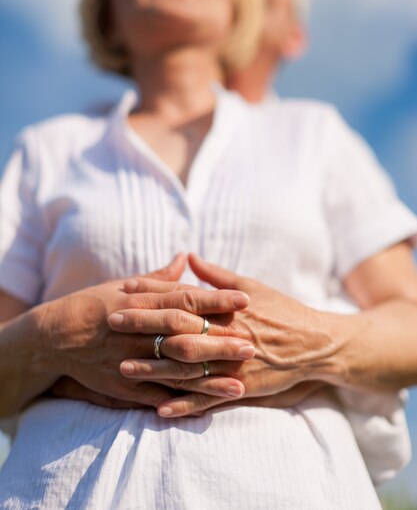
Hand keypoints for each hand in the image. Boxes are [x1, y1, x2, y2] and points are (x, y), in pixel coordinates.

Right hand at [41, 255, 252, 407]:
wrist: (56, 336)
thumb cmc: (94, 305)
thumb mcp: (124, 286)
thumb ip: (160, 278)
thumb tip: (186, 257)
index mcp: (143, 303)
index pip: (186, 299)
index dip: (216, 300)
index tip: (244, 300)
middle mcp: (140, 331)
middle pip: (187, 335)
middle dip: (220, 341)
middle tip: (251, 345)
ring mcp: (132, 360)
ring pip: (176, 369)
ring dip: (209, 377)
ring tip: (239, 383)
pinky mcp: (125, 385)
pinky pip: (157, 395)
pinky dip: (181, 402)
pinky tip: (205, 408)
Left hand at [116, 254, 334, 416]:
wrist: (315, 343)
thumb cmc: (282, 309)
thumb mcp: (251, 285)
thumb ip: (217, 275)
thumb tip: (190, 256)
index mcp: (227, 307)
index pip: (183, 297)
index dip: (153, 292)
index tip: (125, 287)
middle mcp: (227, 333)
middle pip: (178, 329)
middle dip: (143, 325)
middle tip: (111, 321)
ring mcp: (233, 362)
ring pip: (187, 368)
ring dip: (154, 368)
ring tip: (123, 367)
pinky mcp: (242, 386)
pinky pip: (208, 399)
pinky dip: (184, 405)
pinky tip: (158, 410)